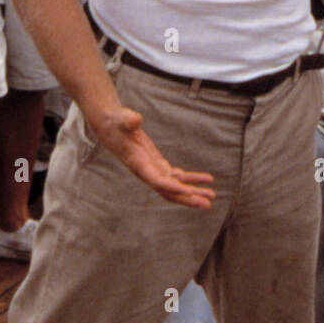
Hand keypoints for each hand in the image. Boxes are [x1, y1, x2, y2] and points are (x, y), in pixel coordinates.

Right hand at [91, 105, 215, 208]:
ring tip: (211, 196)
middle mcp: (147, 172)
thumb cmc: (116, 123)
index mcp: (138, 164)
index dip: (171, 186)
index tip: (186, 191)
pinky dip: (191, 178)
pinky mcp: (158, 164)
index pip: (156, 180)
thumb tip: (136, 119)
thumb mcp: (122, 119)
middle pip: (169, 190)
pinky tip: (206, 180)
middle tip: (206, 203)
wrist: (111, 128)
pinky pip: (177, 176)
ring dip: (193, 191)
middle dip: (187, 198)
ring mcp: (153, 169)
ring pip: (176, 186)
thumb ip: (129, 120)